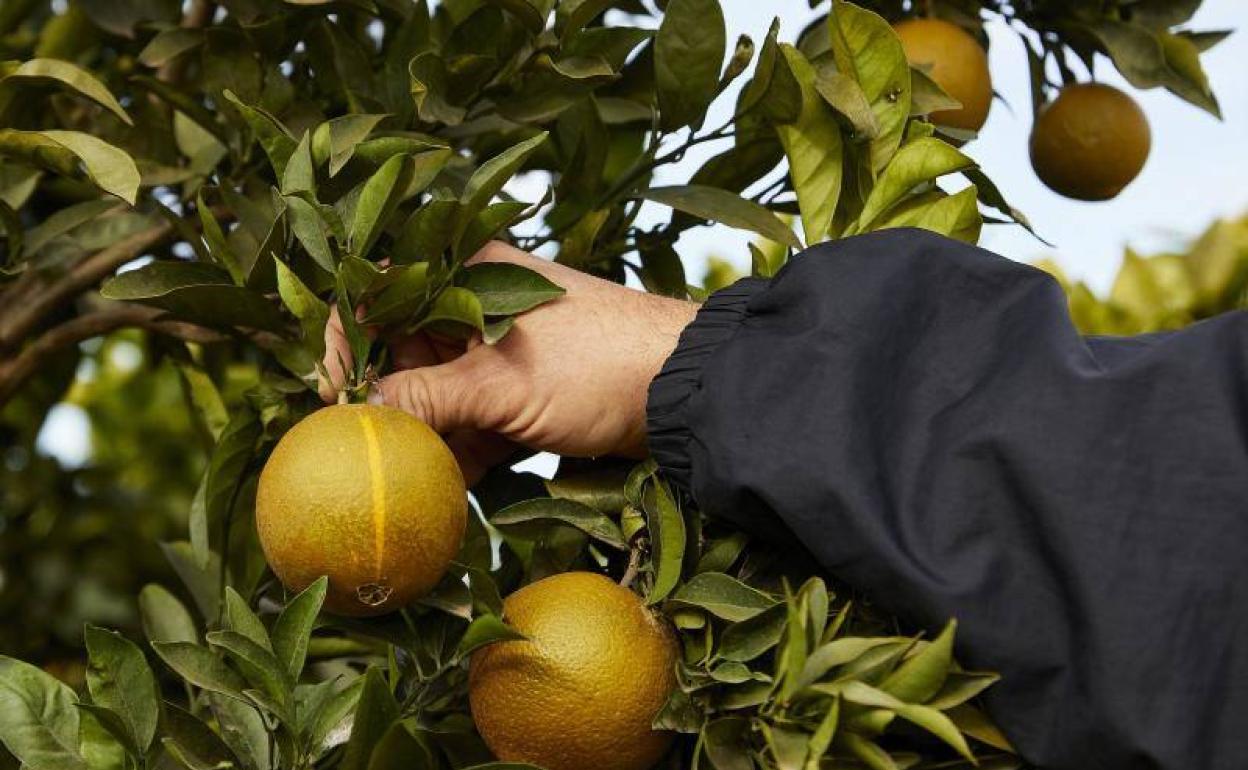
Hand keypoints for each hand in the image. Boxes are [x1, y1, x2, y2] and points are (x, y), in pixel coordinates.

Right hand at [320, 242, 698, 482]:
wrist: (691, 393)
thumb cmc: (596, 365)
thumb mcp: (500, 383)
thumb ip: (423, 399)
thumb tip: (356, 417)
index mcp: (467, 277)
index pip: (379, 296)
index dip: (348, 343)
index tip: (338, 398)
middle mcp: (478, 308)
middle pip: (404, 355)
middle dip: (388, 405)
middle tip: (375, 454)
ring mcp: (503, 355)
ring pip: (439, 396)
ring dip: (425, 438)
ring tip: (409, 479)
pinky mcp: (525, 397)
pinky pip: (474, 424)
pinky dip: (460, 455)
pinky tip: (448, 492)